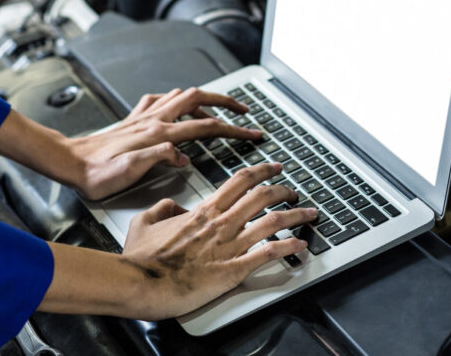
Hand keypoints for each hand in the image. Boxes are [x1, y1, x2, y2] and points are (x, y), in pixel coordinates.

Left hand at [67, 88, 262, 199]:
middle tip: (243, 110)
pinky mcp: (134, 119)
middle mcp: (153, 120)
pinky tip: (176, 107)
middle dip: (225, 101)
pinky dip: (175, 100)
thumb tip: (184, 155)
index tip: (252, 133)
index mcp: (158, 134)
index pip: (206, 126)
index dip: (234, 129)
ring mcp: (144, 117)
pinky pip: (159, 100)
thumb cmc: (97, 173)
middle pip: (198, 98)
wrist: (70, 163)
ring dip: (204, 98)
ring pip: (181, 95)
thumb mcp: (130, 171)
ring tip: (217, 108)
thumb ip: (159, 158)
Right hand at [122, 163, 315, 318]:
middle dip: (284, 190)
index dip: (262, 171)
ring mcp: (230, 246)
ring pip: (273, 221)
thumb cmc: (141, 258)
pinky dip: (289, 247)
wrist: (141, 283)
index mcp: (204, 211)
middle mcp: (221, 224)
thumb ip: (162, 208)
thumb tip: (172, 205)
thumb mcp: (144, 221)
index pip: (240, 181)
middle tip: (294, 190)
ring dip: (296, 215)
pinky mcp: (234, 270)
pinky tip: (301, 244)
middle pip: (262, 197)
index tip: (274, 167)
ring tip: (309, 213)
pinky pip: (268, 254)